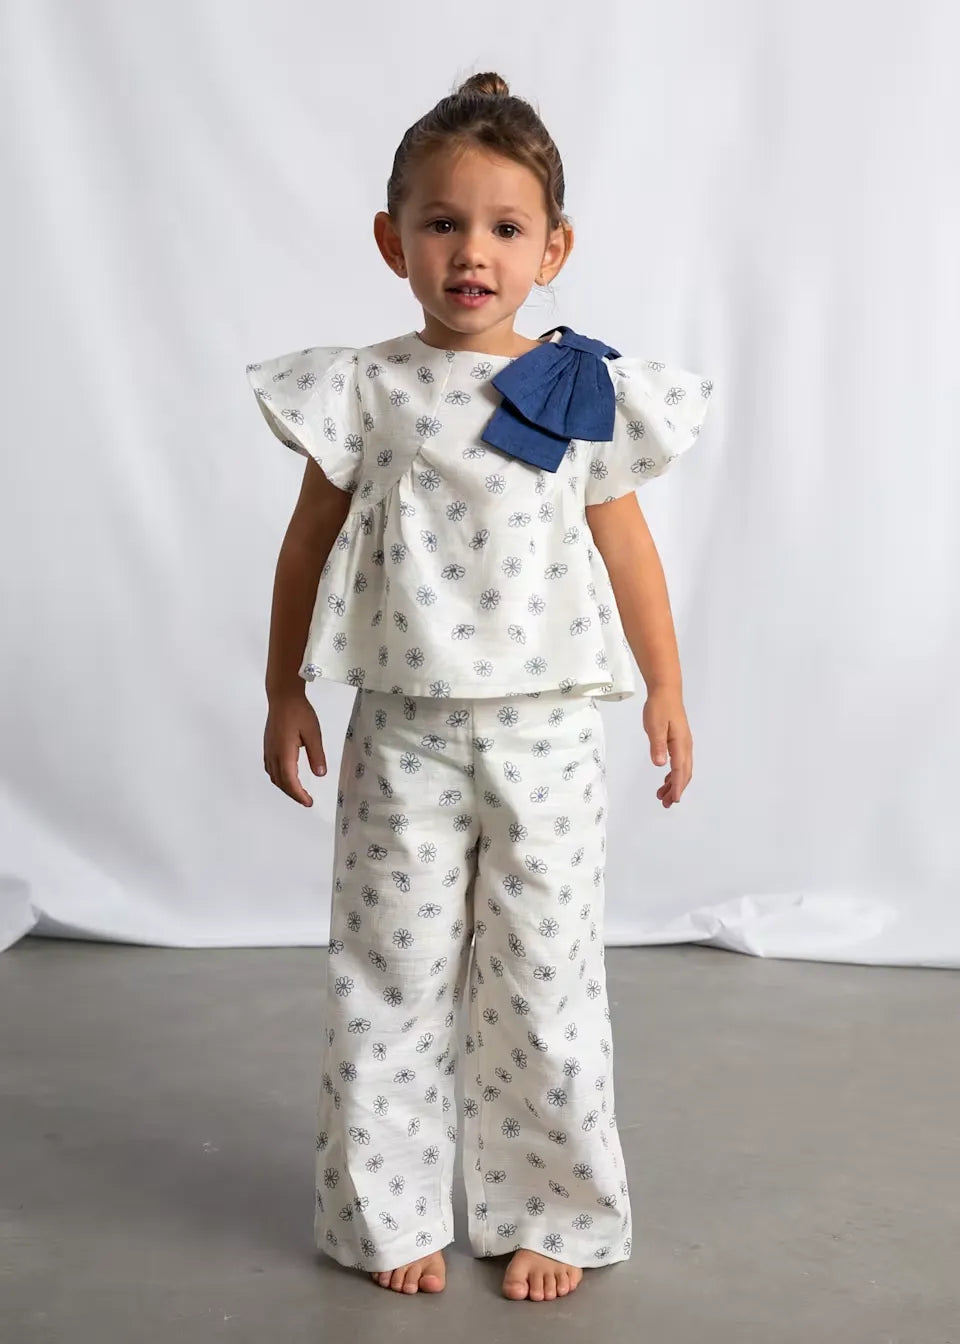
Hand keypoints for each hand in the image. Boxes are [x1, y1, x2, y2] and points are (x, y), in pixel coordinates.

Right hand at [263, 691, 327, 806]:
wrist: (283, 697)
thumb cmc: (299, 712)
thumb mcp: (313, 733)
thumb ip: (316, 755)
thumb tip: (320, 774)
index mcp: (284, 753)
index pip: (290, 782)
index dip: (299, 795)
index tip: (309, 802)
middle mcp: (273, 755)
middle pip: (280, 782)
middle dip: (293, 794)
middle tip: (306, 800)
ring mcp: (268, 750)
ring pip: (274, 776)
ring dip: (285, 787)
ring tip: (298, 791)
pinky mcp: (268, 746)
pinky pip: (270, 768)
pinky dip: (279, 778)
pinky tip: (287, 776)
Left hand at [643, 687, 692, 807]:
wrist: (666, 691)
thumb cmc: (660, 706)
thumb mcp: (654, 726)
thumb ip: (657, 745)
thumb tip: (660, 763)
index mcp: (680, 743)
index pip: (680, 770)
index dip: (677, 787)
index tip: (673, 800)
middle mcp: (685, 746)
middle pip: (684, 773)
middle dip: (676, 789)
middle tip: (665, 803)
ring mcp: (684, 743)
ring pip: (682, 769)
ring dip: (674, 783)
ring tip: (662, 795)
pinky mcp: (679, 741)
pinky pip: (679, 762)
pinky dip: (674, 773)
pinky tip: (666, 778)